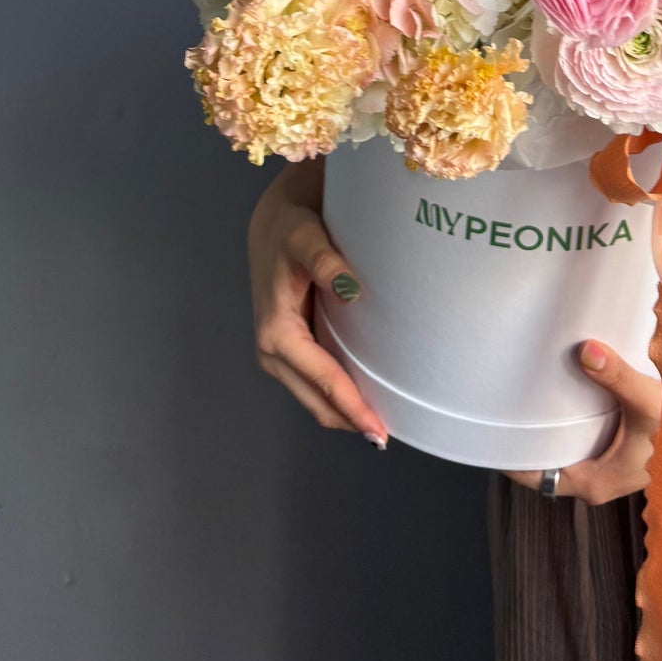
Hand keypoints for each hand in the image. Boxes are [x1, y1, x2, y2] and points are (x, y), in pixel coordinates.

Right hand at [247, 163, 388, 444]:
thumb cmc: (291, 230)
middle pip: (316, 402)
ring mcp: (280, 356)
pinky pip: (315, 385)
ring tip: (382, 423)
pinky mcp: (290, 351)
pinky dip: (337, 397)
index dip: (351, 406)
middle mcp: (272, 353)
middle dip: (350, 420)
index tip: (379, 430)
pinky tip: (364, 398)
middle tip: (388, 435)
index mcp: (276, 333)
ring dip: (344, 412)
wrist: (273, 225)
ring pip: (315, 399)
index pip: (322, 379)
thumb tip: (349, 287)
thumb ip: (325, 260)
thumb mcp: (305, 237)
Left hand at [503, 340, 660, 503]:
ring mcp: (604, 466)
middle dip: (525, 434)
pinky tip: (561, 387)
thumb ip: (616, 376)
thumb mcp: (648, 402)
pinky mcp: (614, 450)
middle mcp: (595, 479)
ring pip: (561, 447)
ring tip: (522, 389)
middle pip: (545, 460)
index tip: (489, 428)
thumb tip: (585, 350)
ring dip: (547, 424)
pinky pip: (578, 436)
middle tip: (501, 398)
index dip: (511, 456)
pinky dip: (567, 416)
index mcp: (595, 483)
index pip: (537, 476)